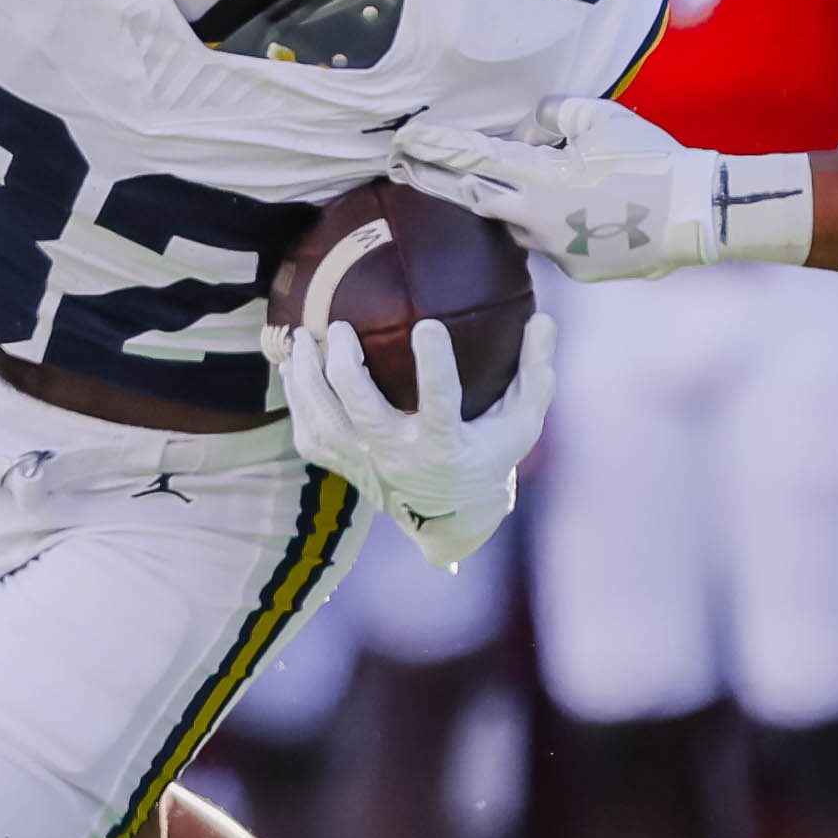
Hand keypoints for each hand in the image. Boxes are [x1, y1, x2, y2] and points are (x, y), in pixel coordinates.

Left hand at [285, 311, 555, 567]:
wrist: (450, 519)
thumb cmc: (489, 457)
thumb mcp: (521, 424)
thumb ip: (535, 373)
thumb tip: (544, 319)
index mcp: (444, 447)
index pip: (440, 405)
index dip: (434, 367)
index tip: (427, 326)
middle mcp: (398, 458)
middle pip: (361, 411)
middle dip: (345, 366)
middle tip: (338, 326)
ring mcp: (365, 465)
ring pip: (324, 420)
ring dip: (307, 376)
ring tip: (302, 337)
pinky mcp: (343, 468)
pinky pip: (308, 434)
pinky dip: (296, 399)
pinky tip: (293, 366)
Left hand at [394, 98, 772, 282]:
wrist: (694, 214)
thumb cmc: (650, 158)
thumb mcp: (599, 118)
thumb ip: (550, 117)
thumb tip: (525, 129)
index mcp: (540, 177)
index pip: (472, 160)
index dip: (434, 149)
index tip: (402, 140)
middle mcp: (535, 217)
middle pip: (471, 199)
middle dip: (434, 181)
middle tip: (401, 167)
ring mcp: (553, 248)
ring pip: (511, 223)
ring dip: (500, 204)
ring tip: (496, 185)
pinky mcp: (574, 268)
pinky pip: (546, 240)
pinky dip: (545, 223)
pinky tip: (574, 212)